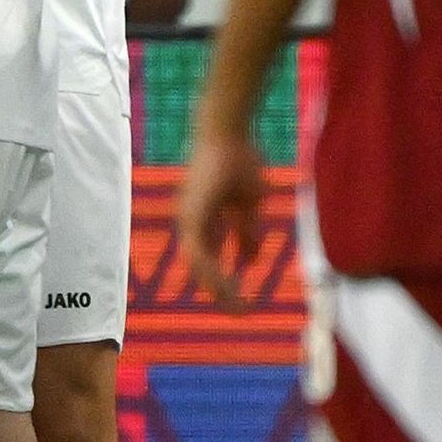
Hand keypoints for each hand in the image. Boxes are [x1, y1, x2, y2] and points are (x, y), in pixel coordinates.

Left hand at [176, 118, 266, 307]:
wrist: (229, 131)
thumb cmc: (238, 159)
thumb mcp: (249, 203)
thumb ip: (247, 231)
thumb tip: (252, 260)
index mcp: (204, 219)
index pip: (210, 258)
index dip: (223, 278)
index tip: (239, 297)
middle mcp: (192, 221)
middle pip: (201, 266)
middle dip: (220, 289)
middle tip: (238, 311)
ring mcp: (189, 216)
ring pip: (198, 262)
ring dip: (217, 285)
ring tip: (234, 305)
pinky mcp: (192, 212)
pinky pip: (199, 249)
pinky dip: (211, 269)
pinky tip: (226, 284)